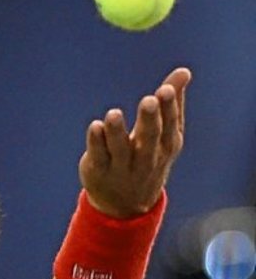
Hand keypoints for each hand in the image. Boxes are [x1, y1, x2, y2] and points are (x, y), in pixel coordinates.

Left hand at [79, 67, 191, 217]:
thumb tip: (184, 71)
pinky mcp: (98, 170)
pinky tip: (95, 126)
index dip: (168, 109)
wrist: (126, 206)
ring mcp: (121, 167)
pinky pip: (98, 156)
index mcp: (166, 146)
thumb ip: (173, 103)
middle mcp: (145, 158)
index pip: (169, 126)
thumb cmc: (148, 158)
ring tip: (114, 114)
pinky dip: (96, 142)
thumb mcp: (165, 135)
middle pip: (149, 138)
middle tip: (148, 100)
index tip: (165, 90)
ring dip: (117, 131)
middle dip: (149, 119)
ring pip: (120, 149)